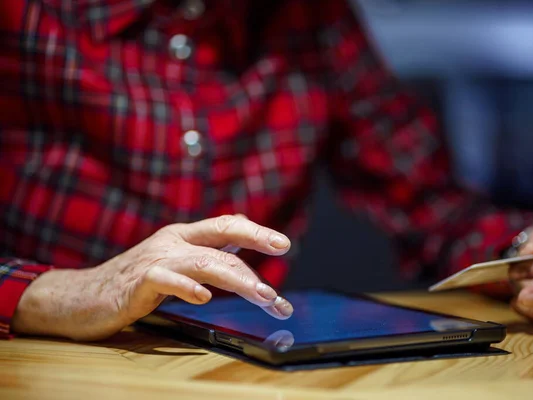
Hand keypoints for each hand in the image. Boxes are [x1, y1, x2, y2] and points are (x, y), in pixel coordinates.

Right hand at [12, 215, 293, 340]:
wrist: (81, 298)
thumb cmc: (132, 282)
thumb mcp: (173, 262)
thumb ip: (204, 251)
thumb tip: (239, 238)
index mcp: (182, 236)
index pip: (225, 226)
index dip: (255, 232)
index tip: (283, 243)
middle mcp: (172, 242)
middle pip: (220, 241)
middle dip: (254, 255)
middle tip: (278, 278)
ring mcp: (155, 259)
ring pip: (203, 262)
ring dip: (236, 278)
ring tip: (261, 295)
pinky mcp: (137, 282)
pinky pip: (166, 280)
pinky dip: (186, 287)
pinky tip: (204, 297)